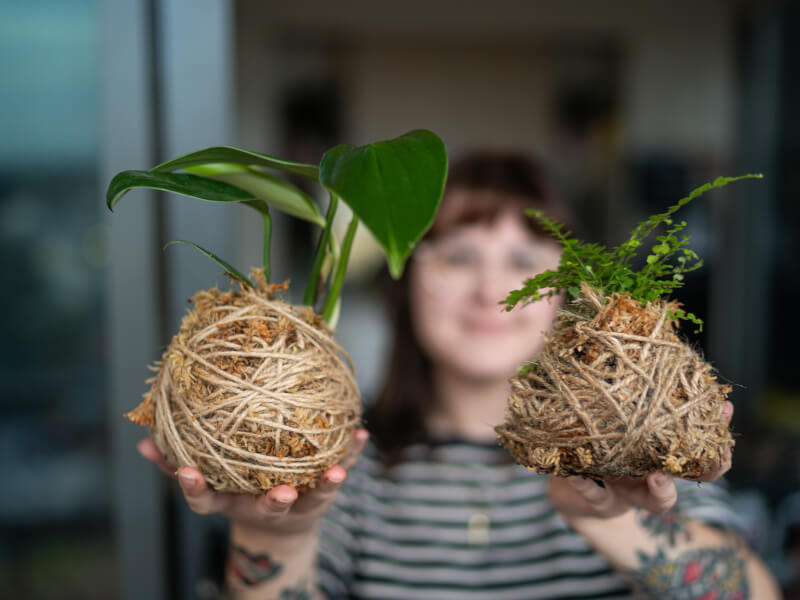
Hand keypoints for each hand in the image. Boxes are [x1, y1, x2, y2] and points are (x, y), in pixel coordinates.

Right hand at [137, 428, 368, 534]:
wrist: (280, 528)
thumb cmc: (239, 491)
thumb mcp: (208, 483)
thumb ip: (174, 464)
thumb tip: (142, 440)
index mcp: (232, 501)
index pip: (207, 500)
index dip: (195, 487)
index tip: (185, 471)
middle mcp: (265, 505)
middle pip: (268, 507)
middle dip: (273, 501)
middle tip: (279, 494)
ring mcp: (297, 501)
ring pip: (311, 496)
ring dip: (324, 484)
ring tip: (336, 473)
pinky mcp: (321, 493)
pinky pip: (339, 469)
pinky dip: (351, 454)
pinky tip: (362, 434)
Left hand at [548, 400, 733, 519]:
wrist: (571, 485)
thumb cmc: (604, 444)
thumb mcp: (620, 421)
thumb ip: (635, 400)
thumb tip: (652, 356)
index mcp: (662, 456)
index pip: (701, 451)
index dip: (717, 436)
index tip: (724, 410)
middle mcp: (653, 477)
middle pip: (695, 477)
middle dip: (707, 469)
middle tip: (711, 459)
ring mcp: (629, 492)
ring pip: (655, 499)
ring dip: (659, 488)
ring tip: (657, 476)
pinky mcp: (598, 500)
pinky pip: (594, 495)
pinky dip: (585, 486)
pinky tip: (576, 477)